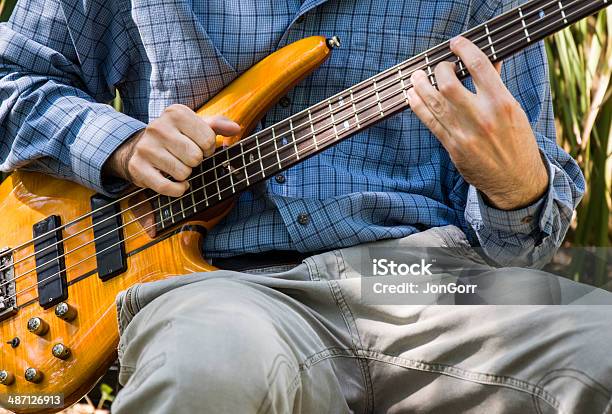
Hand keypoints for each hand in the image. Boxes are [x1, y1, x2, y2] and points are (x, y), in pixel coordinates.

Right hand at [106, 104, 240, 196]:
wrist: (138, 147)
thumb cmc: (176, 136)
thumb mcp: (195, 125)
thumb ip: (217, 125)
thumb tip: (237, 128)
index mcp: (175, 113)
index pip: (208, 139)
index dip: (209, 149)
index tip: (200, 147)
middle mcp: (158, 127)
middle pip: (195, 157)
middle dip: (196, 162)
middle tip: (186, 158)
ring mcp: (146, 147)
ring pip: (183, 173)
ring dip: (185, 175)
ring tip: (176, 166)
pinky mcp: (137, 167)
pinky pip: (167, 187)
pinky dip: (177, 190)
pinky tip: (176, 183)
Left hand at [408, 36, 547, 209]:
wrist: (515, 180)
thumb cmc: (516, 142)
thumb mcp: (514, 111)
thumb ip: (497, 86)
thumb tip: (488, 60)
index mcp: (502, 103)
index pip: (480, 66)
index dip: (464, 49)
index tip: (456, 43)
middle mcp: (482, 117)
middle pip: (449, 84)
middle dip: (440, 69)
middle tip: (439, 67)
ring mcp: (465, 134)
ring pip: (434, 102)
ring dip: (421, 85)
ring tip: (416, 76)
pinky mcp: (453, 147)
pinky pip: (430, 122)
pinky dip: (418, 106)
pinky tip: (413, 96)